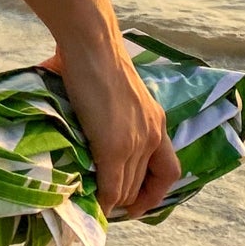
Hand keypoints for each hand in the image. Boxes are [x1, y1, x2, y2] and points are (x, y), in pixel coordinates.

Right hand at [41, 37, 181, 220]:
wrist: (92, 43)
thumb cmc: (94, 52)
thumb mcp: (114, 86)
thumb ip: (107, 104)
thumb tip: (76, 102)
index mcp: (155, 119)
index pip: (168, 170)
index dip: (154, 192)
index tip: (137, 201)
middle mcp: (152, 134)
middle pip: (143, 184)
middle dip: (127, 199)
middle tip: (107, 202)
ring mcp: (135, 142)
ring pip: (127, 188)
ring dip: (112, 199)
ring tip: (96, 202)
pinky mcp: (114, 147)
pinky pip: (112, 186)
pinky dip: (103, 200)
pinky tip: (93, 202)